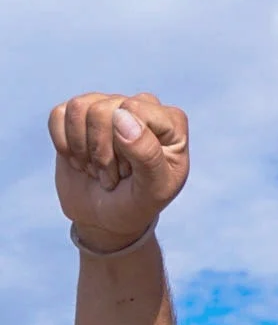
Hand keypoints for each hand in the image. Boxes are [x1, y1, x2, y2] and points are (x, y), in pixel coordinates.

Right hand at [49, 93, 188, 251]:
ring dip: (83, 150)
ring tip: (98, 170)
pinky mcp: (80, 114)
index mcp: (171, 123)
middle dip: (102, 152)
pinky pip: (59, 114)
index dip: (124, 146)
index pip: (134, 110)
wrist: (108, 219)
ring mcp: (110, 106)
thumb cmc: (138, 204)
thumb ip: (147, 154)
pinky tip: (80, 161)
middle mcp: (141, 107)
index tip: (131, 173)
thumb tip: (121, 115)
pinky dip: (64, 145)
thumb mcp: (153, 190)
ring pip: (80, 108)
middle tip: (114, 176)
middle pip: (104, 110)